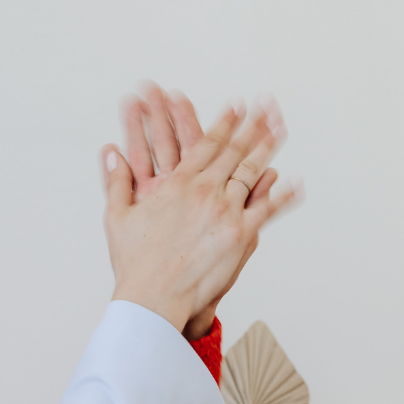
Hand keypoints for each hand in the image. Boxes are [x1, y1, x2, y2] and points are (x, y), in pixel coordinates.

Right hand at [101, 86, 298, 335]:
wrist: (154, 297)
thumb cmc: (135, 262)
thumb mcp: (118, 216)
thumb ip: (117, 181)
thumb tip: (110, 153)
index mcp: (178, 184)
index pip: (207, 144)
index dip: (224, 122)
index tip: (236, 106)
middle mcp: (205, 191)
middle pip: (235, 151)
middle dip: (252, 126)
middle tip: (267, 108)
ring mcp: (225, 211)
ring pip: (252, 172)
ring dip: (267, 148)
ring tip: (279, 130)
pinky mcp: (241, 234)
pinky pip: (267, 209)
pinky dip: (282, 194)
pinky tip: (294, 182)